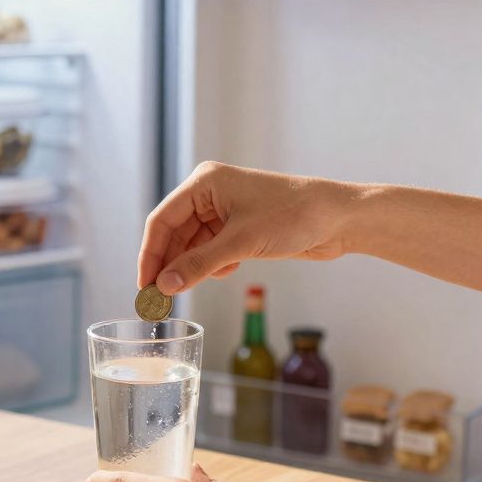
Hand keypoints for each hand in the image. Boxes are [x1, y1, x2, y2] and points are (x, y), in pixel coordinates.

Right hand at [138, 161, 358, 294]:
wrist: (338, 218)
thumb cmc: (293, 215)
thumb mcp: (241, 243)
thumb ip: (198, 264)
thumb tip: (163, 286)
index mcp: (204, 182)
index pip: (161, 220)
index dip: (150, 255)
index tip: (143, 287)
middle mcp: (210, 193)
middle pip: (174, 234)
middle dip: (169, 265)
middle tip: (160, 299)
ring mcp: (225, 210)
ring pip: (192, 245)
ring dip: (192, 268)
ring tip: (190, 289)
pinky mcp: (240, 227)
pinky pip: (211, 250)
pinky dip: (213, 265)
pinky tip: (226, 271)